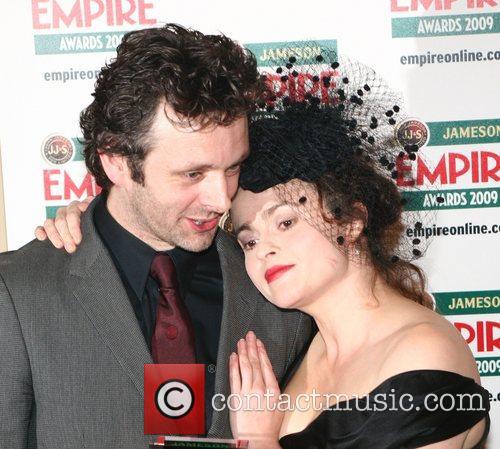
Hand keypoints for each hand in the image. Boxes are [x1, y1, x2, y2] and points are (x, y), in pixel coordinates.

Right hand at [34, 196, 93, 252]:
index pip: (72, 213)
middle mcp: (65, 211)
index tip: (78, 240)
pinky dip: (39, 232)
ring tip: (60, 246)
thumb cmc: (95, 227)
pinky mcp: (47, 228)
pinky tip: (43, 238)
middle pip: (61, 220)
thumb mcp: (96, 221)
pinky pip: (40, 227)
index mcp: (77, 207)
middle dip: (66, 235)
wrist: (91, 238)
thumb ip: (91, 211)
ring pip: (49, 223)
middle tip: (72, 248)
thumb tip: (86, 204)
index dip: (74, 227)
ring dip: (54, 235)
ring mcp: (56, 219)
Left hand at [229, 331, 282, 448]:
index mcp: (273, 390)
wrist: (257, 439)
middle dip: (252, 346)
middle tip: (249, 335)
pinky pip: (234, 377)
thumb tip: (269, 375)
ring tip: (241, 342)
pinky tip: (233, 356)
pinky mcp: (236, 397)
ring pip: (245, 366)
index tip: (259, 343)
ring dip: (242, 352)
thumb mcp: (280, 405)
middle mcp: (260, 388)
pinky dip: (233, 365)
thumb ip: (274, 388)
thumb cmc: (269, 426)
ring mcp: (247, 392)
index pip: (266, 365)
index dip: (262, 352)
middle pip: (255, 362)